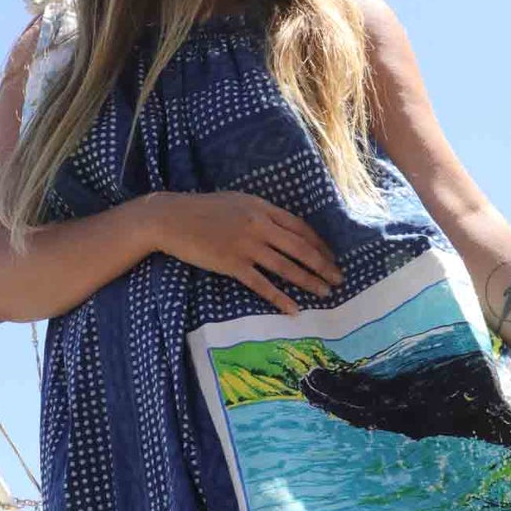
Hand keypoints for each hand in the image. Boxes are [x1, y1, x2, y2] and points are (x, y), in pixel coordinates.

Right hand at [154, 192, 343, 313]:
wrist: (171, 218)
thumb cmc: (202, 210)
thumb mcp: (237, 203)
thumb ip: (260, 213)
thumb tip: (281, 229)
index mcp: (262, 208)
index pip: (300, 228)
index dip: (319, 244)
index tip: (332, 257)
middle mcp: (259, 225)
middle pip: (300, 248)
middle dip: (323, 265)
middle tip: (340, 279)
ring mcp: (246, 245)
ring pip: (286, 266)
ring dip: (309, 281)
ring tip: (325, 293)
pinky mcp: (232, 264)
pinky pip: (261, 284)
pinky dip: (280, 297)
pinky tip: (293, 308)